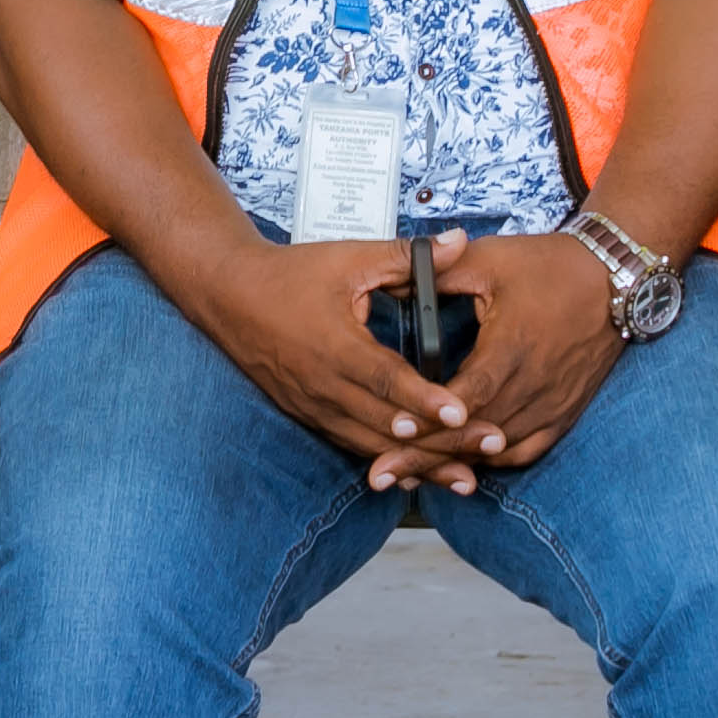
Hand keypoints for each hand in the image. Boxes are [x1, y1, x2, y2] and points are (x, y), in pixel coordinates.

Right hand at [179, 235, 475, 489]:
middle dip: (440, 441)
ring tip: (466, 476)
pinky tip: (423, 474)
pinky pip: (356, 447)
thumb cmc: (291, 276)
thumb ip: (407, 257)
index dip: (424, 399)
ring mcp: (316, 407)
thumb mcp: (349, 258)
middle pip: (387, 425)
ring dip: (420, 463)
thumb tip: (458, 241)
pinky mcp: (312, 418)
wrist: (230, 298)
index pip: (385, 379)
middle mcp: (324, 386)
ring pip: (373, 447)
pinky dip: (391, 462)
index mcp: (334, 345)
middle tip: (488, 446)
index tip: (461, 412)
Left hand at [390, 229, 624, 484]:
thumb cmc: (552, 267)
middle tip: (383, 473)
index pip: (467, 397)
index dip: (431, 417)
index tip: (395, 431)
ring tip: (411, 476)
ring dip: (455, 463)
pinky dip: (491, 461)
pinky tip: (462, 464)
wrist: (614, 278)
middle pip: (474, 434)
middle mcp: (534, 384)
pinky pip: (524, 452)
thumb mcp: (490, 260)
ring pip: (497, 450)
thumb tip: (389, 283)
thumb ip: (438, 275)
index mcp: (512, 347)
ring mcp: (551, 404)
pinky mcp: (562, 413)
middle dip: (426, 454)